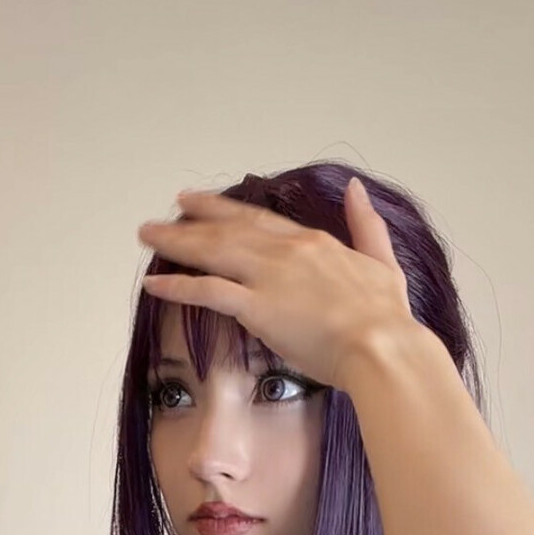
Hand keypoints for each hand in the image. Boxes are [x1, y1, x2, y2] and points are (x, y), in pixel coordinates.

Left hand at [136, 178, 413, 393]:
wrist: (382, 346)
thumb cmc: (386, 317)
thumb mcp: (381, 260)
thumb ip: (366, 224)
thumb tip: (355, 189)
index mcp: (312, 242)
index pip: (259, 219)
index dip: (225, 210)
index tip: (200, 204)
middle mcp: (286, 251)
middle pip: (228, 229)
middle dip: (191, 220)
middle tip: (162, 216)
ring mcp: (269, 277)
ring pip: (213, 252)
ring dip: (176, 243)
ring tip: (147, 238)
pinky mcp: (257, 307)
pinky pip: (208, 291)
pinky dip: (179, 285)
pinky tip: (154, 283)